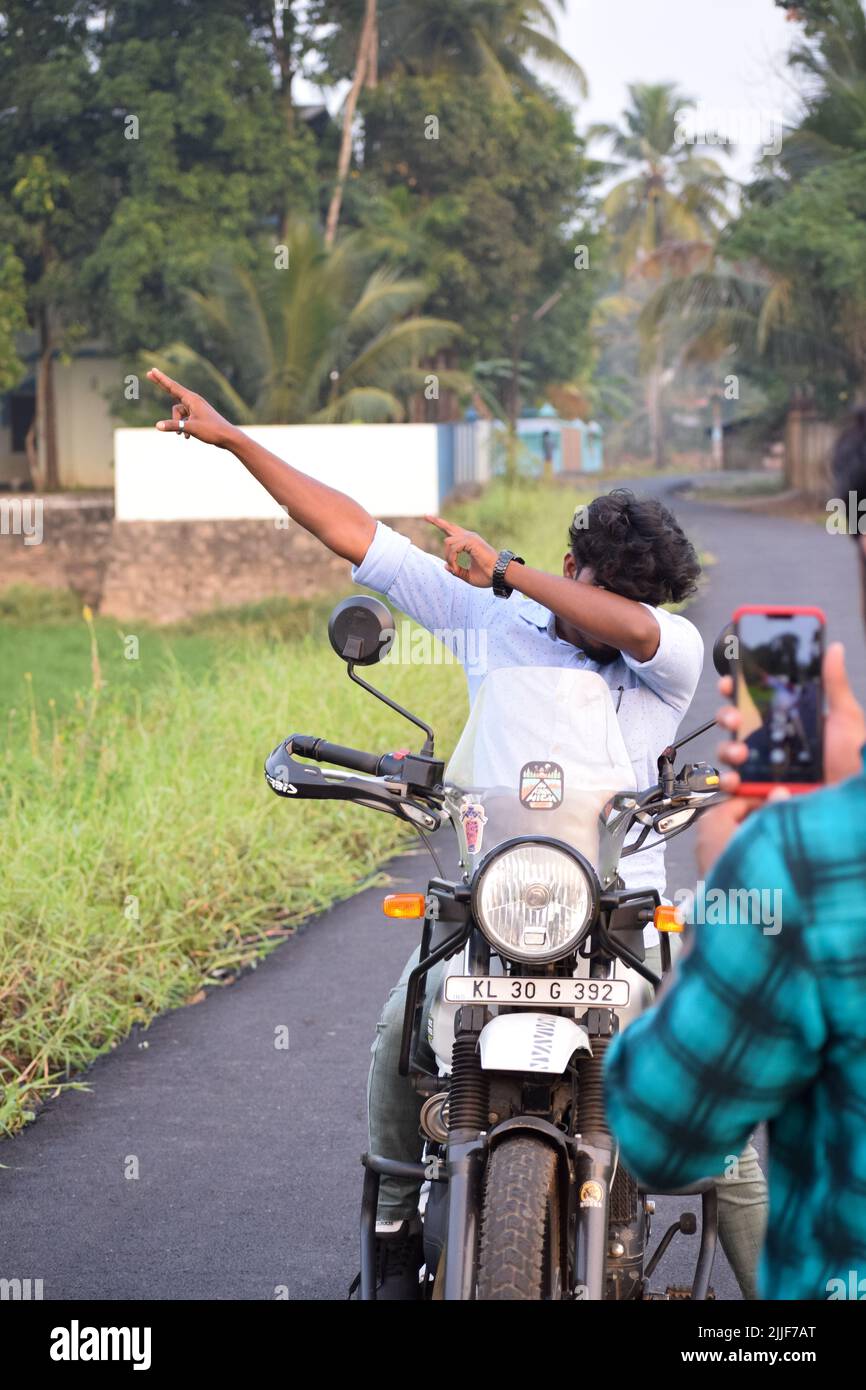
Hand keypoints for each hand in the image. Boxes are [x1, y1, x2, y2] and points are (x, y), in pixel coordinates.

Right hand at [148, 368, 238, 449]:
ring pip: (178, 412)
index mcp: (192, 399)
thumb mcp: (190, 428)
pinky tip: (188, 436)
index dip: (161, 379)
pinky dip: (183, 427)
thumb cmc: (212, 431)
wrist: (228, 437)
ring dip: (178, 423)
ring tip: (185, 433)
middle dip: (161, 386)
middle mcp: (193, 401)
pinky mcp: (197, 415)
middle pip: (173, 392)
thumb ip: (173, 426)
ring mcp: (195, 408)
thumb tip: (157, 426)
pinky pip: (184, 418)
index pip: (172, 387)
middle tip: (148, 374)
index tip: (153, 370)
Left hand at [425, 515, 499, 586]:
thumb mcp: (468, 576)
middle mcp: (469, 537)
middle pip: (449, 527)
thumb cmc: (488, 576)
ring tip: (456, 569)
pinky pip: (453, 548)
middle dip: (437, 522)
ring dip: (448, 558)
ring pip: (447, 543)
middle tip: (425, 516)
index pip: (453, 533)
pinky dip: (453, 560)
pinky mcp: (471, 541)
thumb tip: (445, 566)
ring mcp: (470, 537)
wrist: (499, 575)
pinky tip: (457, 568)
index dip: (442, 526)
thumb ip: (456, 571)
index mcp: (469, 543)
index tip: (431, 520)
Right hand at [696, 641, 865, 875]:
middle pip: (736, 725)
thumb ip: (833, 684)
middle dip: (727, 716)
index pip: (756, 701)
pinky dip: (730, 782)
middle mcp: (773, 745)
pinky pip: (736, 787)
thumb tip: (832, 648)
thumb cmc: (855, 761)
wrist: (855, 801)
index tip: (730, 681)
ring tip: (739, 751)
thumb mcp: (845, 719)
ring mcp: (765, 770)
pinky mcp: (762, 794)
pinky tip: (737, 779)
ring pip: (731, 754)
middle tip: (734, 717)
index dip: (738, 689)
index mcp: (789, 723)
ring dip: (728, 748)